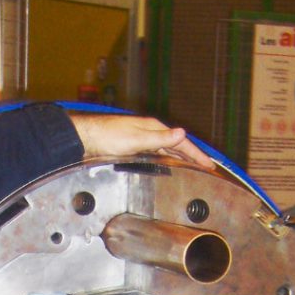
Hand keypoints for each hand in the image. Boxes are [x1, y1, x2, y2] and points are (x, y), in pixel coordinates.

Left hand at [71, 113, 214, 169]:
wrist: (85, 138)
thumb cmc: (106, 137)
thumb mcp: (136, 140)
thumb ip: (159, 139)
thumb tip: (182, 134)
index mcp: (154, 128)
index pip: (182, 142)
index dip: (197, 154)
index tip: (210, 164)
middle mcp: (150, 132)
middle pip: (177, 145)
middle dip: (193, 155)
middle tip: (207, 166)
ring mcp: (141, 139)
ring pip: (167, 150)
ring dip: (181, 158)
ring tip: (193, 166)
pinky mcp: (133, 148)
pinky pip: (157, 154)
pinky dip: (166, 160)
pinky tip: (166, 165)